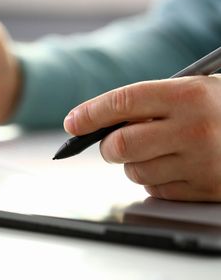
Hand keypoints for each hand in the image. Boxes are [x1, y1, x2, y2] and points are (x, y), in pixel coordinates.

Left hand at [63, 76, 220, 201]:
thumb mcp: (193, 89)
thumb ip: (149, 102)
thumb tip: (99, 121)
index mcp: (188, 95)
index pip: (123, 102)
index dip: (90, 113)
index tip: (73, 122)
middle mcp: (194, 128)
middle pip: (120, 145)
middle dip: (107, 145)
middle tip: (110, 142)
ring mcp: (201, 162)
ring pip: (134, 171)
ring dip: (132, 163)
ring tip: (155, 149)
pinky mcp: (206, 189)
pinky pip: (156, 189)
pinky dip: (154, 179)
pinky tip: (173, 165)